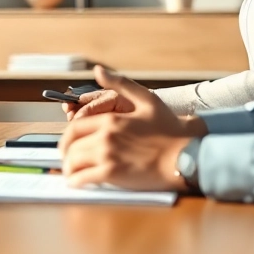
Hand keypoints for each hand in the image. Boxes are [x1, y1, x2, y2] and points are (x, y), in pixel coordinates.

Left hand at [58, 66, 206, 191]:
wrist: (187, 153)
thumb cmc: (170, 128)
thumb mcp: (147, 99)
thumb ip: (120, 84)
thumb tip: (98, 70)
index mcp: (111, 119)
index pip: (75, 127)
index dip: (67, 137)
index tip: (68, 144)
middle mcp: (105, 136)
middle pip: (71, 145)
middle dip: (65, 154)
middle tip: (67, 160)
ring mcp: (108, 155)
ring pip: (75, 162)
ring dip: (69, 169)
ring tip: (71, 173)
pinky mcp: (113, 174)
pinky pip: (84, 178)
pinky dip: (76, 181)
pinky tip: (77, 183)